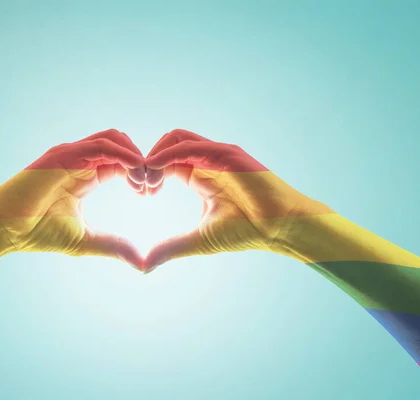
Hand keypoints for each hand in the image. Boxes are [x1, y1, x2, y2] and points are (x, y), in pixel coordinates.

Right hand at [0, 129, 146, 268]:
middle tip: (150, 186)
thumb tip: (142, 262)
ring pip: (113, 138)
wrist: (3, 230)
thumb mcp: (84, 240)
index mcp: (86, 175)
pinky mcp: (62, 155)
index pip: (121, 162)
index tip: (150, 193)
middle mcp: (79, 160)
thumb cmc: (37, 233)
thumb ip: (113, 246)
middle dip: (142, 161)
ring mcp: (70, 154)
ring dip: (134, 155)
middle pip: (121, 144)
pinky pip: (99, 145)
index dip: (140, 174)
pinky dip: (121, 153)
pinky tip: (135, 170)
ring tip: (144, 179)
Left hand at [143, 129, 331, 271]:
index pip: (165, 162)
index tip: (139, 193)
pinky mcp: (227, 154)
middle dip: (146, 160)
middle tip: (139, 185)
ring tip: (146, 179)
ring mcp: (217, 155)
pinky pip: (191, 146)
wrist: (281, 229)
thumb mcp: (199, 239)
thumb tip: (144, 264)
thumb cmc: (247, 232)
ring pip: (176, 138)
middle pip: (166, 144)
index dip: (147, 173)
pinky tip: (155, 170)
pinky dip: (168, 154)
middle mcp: (207, 161)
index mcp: (199, 176)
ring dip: (155, 154)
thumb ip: (172, 247)